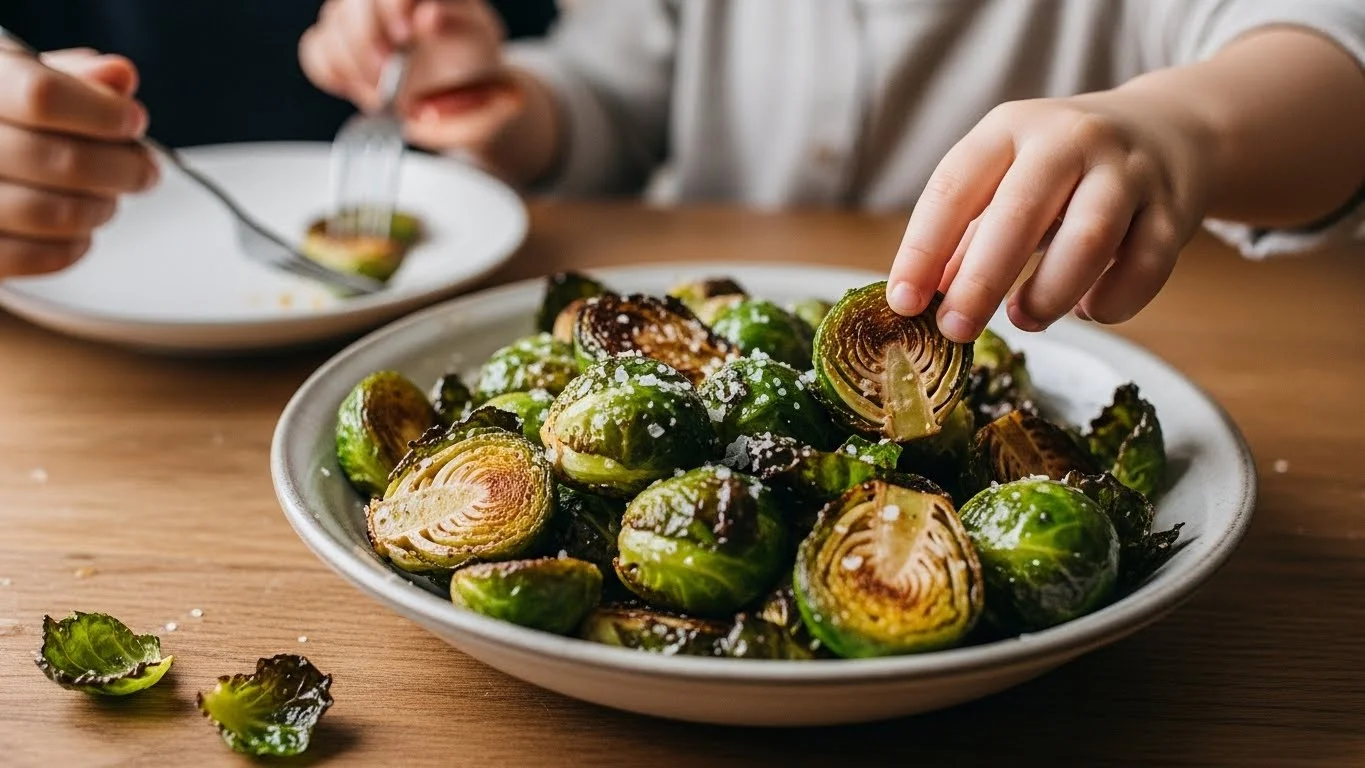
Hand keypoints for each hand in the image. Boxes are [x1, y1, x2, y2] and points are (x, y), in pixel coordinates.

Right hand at [0, 48, 155, 278]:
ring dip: (103, 207)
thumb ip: (72, 78)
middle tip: (145, 169)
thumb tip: (119, 77)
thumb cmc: (2, 118)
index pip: (43, 97)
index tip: (133, 121)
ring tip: (108, 196)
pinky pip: (44, 257)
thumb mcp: (23, 78)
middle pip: (64, 162)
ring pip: (59, 214)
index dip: (104, 113)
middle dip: (124, 168)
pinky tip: (79, 226)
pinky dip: (79, 243)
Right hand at [299, 0, 524, 152]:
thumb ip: (465, 37)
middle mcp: (394, 2)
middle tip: (389, 70)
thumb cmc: (479, 82)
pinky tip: (361, 84)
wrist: (463, 106)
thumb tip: (430, 13)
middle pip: (354, 0)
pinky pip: (316, 49)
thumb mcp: (490, 60)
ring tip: (383, 89)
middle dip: (367, 37)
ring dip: (352, 63)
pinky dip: (333, 72)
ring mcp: (362, 18)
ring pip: (331, 23)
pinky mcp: (342, 45)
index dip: (393, 1)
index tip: (408, 31)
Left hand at [886, 91, 1212, 342]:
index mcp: (1010, 129)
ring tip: (1025, 319)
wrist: (1171, 130)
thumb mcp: (1006, 180)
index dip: (923, 249)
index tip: (904, 302)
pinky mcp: (1172, 208)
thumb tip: (922, 300)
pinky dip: (1112, 302)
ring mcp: (1127, 171)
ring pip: (1087, 240)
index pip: (953, 187)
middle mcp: (1070, 139)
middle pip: (1019, 214)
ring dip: (1048, 294)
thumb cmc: (1062, 170)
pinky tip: (1089, 309)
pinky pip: (1144, 267)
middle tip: (956, 330)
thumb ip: (965, 236)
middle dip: (980, 282)